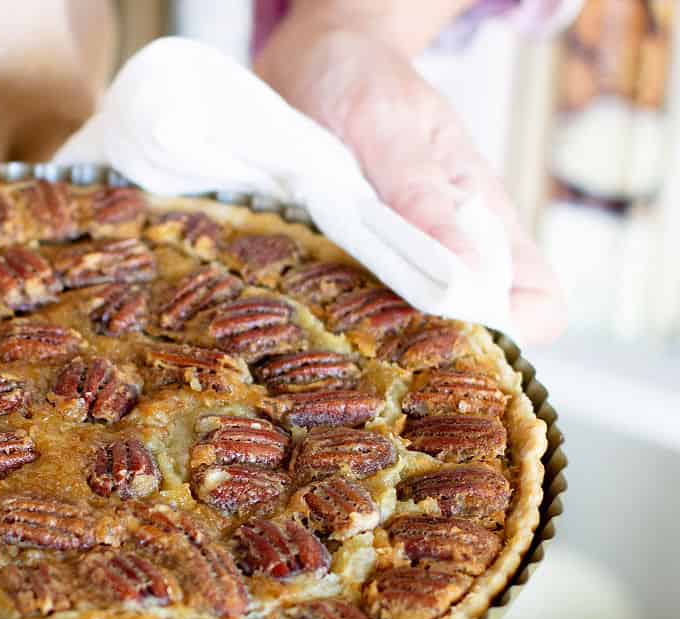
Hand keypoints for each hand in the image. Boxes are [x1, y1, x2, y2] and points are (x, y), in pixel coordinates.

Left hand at [255, 16, 565, 342]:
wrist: (310, 58)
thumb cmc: (362, 82)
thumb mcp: (391, 129)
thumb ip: (423, 199)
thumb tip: (470, 276)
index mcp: (480, 219)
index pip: (533, 301)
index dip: (511, 335)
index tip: (455, 344)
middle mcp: (444, 249)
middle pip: (465, 333)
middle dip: (427, 353)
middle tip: (367, 349)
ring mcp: (396, 261)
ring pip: (402, 329)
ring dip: (368, 339)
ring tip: (321, 334)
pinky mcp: (348, 263)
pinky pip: (346, 310)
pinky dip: (326, 317)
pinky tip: (293, 313)